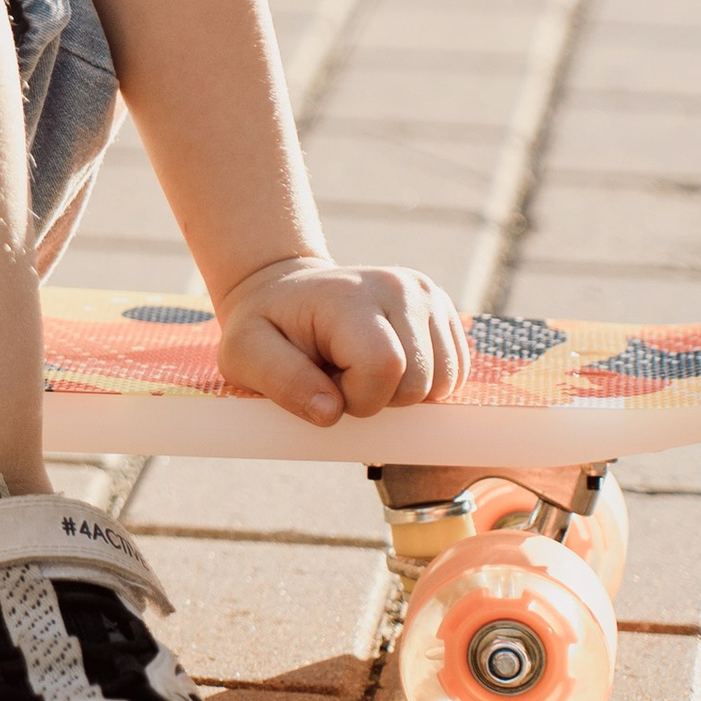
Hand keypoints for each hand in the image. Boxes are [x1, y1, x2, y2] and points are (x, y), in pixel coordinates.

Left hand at [214, 253, 470, 429]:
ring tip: (361, 367)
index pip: (384, 367)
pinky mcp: (441, 307)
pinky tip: (386, 364)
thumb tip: (331, 413)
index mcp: (350, 296)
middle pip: (420, 379)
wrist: (286, 293)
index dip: (358, 398)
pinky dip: (424, 382)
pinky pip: (455, 371)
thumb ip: (282, 382)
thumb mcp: (245, 353)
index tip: (327, 385)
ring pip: (445, 380)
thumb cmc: (266, 327)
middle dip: (380, 397)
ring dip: (403, 392)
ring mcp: (426, 294)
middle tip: (341, 375)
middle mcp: (399, 287)